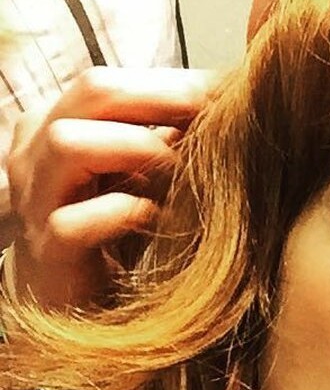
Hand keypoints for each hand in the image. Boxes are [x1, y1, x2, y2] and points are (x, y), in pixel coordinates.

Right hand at [2, 67, 215, 311]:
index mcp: (58, 124)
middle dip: (165, 98)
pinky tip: (159, 217)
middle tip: (220, 115)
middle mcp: (37, 153)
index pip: (113, 82)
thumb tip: (232, 99)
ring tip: (183, 169)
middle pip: (92, 92)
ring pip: (69, 143)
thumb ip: (171, 138)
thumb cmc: (115, 232)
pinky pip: (73, 220)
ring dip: (140, 147)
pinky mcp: (47, 251)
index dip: (177, 83)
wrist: (72, 307)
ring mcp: (35, 201)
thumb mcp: (145, 175)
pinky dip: (124, 211)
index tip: (234, 92)